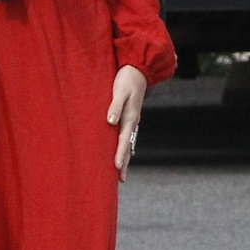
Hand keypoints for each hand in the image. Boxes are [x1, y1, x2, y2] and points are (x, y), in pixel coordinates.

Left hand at [107, 65, 146, 182]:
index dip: (120, 154)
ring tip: (122, 171)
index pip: (123, 140)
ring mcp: (133, 120)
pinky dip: (125, 146)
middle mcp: (133, 121)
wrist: (138, 69)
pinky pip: (127, 135)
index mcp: (130, 117)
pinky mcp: (130, 116)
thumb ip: (115, 106)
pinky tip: (122, 151)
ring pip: (128, 142)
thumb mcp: (120, 91)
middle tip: (122, 179)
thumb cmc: (126, 79)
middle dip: (125, 163)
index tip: (117, 168)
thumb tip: (111, 122)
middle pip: (128, 146)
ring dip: (125, 156)